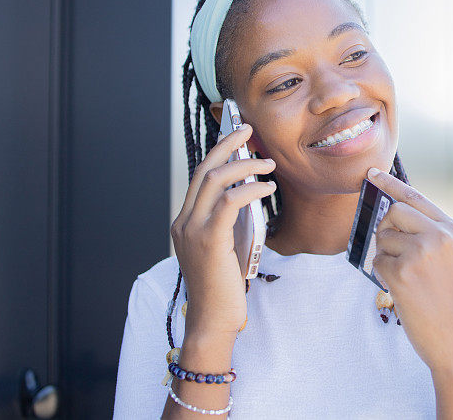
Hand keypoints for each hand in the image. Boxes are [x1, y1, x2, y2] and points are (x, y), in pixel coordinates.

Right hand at [170, 124, 276, 339]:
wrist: (214, 321)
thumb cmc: (224, 287)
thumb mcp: (226, 246)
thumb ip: (230, 221)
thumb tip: (250, 193)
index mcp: (185, 222)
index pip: (200, 176)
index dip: (219, 152)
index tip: (239, 137)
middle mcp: (183, 221)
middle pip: (205, 170)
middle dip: (228, 145)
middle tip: (250, 131)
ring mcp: (192, 230)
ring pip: (215, 180)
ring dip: (244, 165)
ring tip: (268, 164)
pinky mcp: (208, 240)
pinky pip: (229, 202)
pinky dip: (250, 189)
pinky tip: (266, 189)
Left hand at [367, 167, 452, 374]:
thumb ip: (431, 236)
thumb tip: (393, 218)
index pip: (415, 197)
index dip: (390, 184)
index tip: (371, 173)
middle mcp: (438, 236)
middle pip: (393, 212)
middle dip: (386, 229)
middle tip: (394, 253)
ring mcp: (420, 253)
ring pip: (383, 238)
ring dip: (386, 257)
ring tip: (408, 280)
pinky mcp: (402, 273)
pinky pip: (377, 262)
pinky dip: (383, 277)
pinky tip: (403, 292)